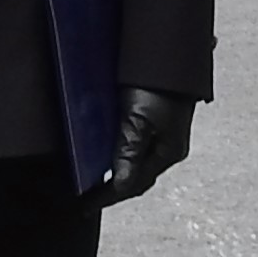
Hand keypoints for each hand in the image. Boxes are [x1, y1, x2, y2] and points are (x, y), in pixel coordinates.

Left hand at [96, 86, 195, 207]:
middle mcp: (169, 146)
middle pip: (138, 176)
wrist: (172, 50)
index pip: (133, 185)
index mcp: (168, 152)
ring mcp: (166, 133)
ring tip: (95, 179)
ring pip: (138, 161)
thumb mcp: (139, 119)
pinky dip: (122, 152)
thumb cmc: (157, 83)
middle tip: (88, 197)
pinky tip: (110, 150)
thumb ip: (128, 152)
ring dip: (118, 171)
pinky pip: (138, 144)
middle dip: (114, 189)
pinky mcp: (159, 118)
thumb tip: (120, 187)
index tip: (85, 206)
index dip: (108, 197)